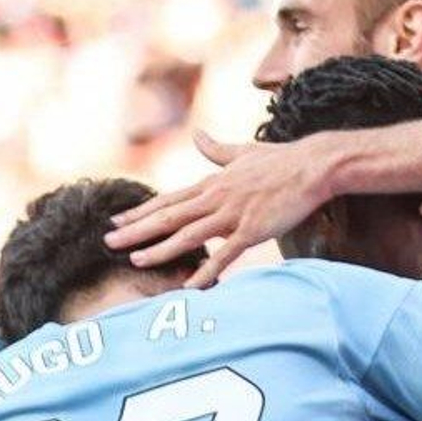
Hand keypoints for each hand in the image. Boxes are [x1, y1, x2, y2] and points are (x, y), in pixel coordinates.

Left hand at [105, 131, 335, 286]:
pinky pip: (224, 255)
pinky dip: (206, 271)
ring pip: (188, 235)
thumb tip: (198, 135)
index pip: (168, 200)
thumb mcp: (242, 151)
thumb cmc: (282, 159)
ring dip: (160, 250)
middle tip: (107, 241)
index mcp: (211, 183)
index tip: (116, 220)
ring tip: (135, 261)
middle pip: (168, 217)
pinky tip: (188, 286)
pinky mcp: (252, 230)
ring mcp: (232, 215)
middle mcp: (215, 198)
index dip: (140, 212)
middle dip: (136, 230)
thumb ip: (216, 149)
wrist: (314, 166)